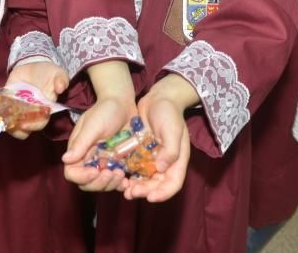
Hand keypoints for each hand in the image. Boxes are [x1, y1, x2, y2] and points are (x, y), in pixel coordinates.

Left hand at [4, 60, 68, 139]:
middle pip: (22, 129)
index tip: (24, 125)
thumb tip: (61, 87)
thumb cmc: (49, 73)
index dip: (32, 126)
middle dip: (15, 129)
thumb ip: (61, 80)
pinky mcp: (6, 100)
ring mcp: (17, 108)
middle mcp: (30, 113)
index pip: (39, 124)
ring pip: (9, 123)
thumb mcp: (58, 74)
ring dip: (2, 121)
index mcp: (44, 110)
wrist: (35, 64)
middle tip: (8, 123)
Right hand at [62, 94, 136, 191]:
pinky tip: (127, 181)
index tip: (95, 171)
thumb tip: (65, 159)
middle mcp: (89, 160)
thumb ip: (80, 143)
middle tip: (112, 173)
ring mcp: (104, 163)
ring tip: (121, 174)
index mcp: (78, 151)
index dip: (82, 177)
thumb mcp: (92, 126)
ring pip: (102, 184)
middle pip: (87, 183)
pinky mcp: (117, 163)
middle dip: (99, 183)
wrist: (123, 104)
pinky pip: (116, 180)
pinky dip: (120, 184)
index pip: (72, 173)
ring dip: (111, 184)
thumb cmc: (105, 110)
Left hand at [123, 75, 196, 201]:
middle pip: (157, 185)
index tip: (150, 198)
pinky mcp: (142, 153)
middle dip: (146, 191)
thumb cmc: (169, 113)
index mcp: (178, 160)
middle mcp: (166, 163)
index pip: (173, 184)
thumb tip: (161, 168)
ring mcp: (153, 159)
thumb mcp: (173, 130)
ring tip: (124, 190)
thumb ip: (170, 150)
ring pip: (145, 180)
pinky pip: (136, 169)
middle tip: (132, 193)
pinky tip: (119, 177)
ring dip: (136, 187)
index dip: (163, 194)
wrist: (158, 98)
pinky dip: (130, 175)